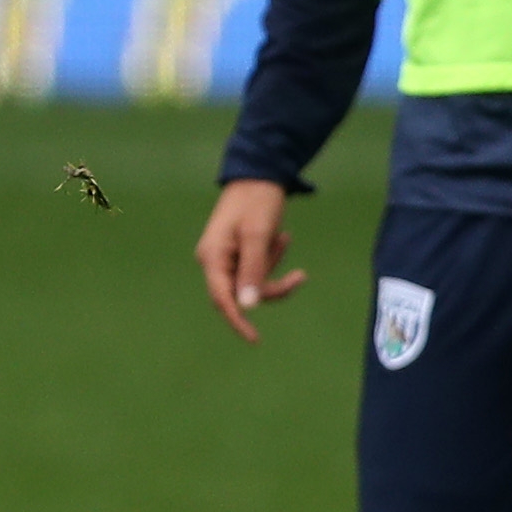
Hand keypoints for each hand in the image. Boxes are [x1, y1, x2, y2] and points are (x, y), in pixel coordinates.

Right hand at [195, 179, 307, 340]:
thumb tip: (248, 307)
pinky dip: (272, 258)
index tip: (255, 338)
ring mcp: (226, 257)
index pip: (222, 299)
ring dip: (273, 268)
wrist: (259, 173)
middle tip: (299, 276)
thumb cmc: (256, 201)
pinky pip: (256, 268)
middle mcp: (215, 261)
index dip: (237, 321)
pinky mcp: (239, 252)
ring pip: (251, 282)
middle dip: (269, 287)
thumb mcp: (257, 236)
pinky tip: (281, 237)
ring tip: (284, 238)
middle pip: (240, 293)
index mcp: (212, 257)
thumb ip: (252, 271)